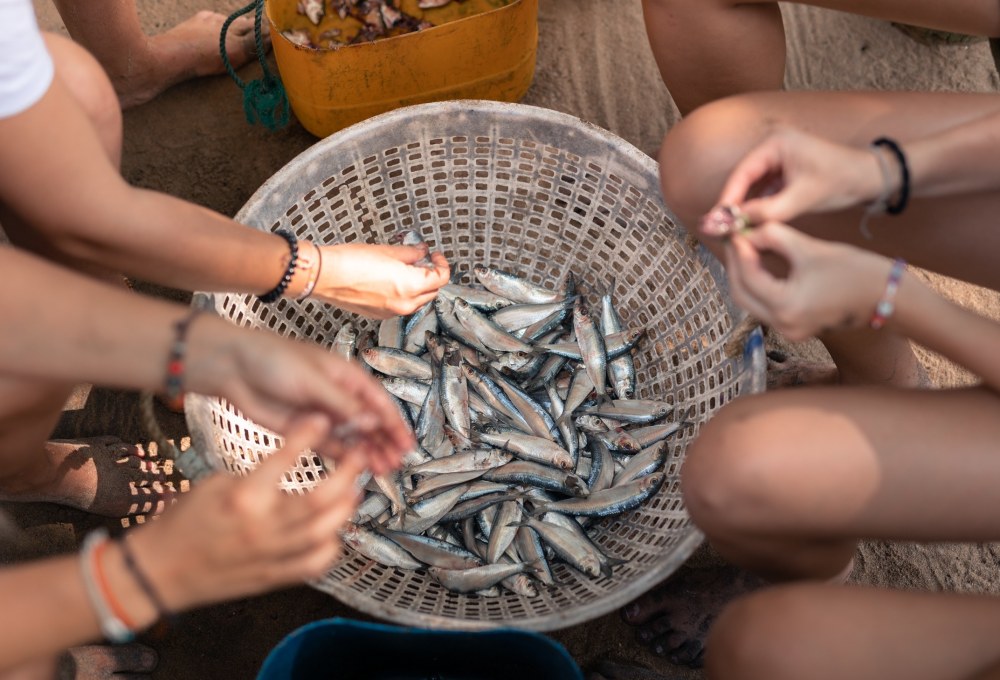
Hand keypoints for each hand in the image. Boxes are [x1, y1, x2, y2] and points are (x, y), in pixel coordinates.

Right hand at [128, 417, 364, 611]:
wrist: (160, 570)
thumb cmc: (182, 525)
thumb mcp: (214, 483)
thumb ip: (257, 474)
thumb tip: (290, 459)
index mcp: (244, 498)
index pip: (285, 460)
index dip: (308, 436)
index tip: (322, 421)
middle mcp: (262, 527)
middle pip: (321, 499)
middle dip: (347, 474)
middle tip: (356, 457)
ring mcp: (272, 555)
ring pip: (326, 530)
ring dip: (346, 507)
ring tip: (353, 489)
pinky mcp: (274, 576)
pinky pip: (316, 563)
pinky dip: (332, 545)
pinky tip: (333, 530)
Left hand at [187, 319, 413, 474]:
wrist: (233, 368)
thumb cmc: (273, 359)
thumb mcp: (314, 380)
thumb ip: (344, 404)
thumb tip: (372, 422)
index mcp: (346, 377)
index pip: (379, 403)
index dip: (395, 424)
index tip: (407, 443)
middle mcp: (338, 396)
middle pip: (370, 423)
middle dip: (385, 442)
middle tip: (396, 463)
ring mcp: (322, 414)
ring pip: (353, 437)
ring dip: (368, 452)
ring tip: (381, 470)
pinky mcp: (305, 430)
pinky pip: (331, 446)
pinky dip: (345, 457)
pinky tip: (356, 467)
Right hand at [314, 243, 449, 317]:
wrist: (325, 275)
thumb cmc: (352, 262)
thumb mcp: (388, 251)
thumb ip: (411, 253)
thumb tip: (421, 252)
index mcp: (411, 286)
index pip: (440, 278)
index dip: (441, 264)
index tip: (435, 255)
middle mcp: (405, 304)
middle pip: (432, 292)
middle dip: (431, 276)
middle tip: (422, 261)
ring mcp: (391, 312)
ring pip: (417, 301)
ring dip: (418, 287)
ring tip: (406, 270)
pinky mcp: (379, 315)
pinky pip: (400, 306)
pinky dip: (404, 295)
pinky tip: (392, 281)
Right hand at [714, 127, 883, 226]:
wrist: (871, 179)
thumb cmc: (841, 181)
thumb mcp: (802, 199)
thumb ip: (767, 211)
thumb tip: (736, 222)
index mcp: (776, 142)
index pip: (742, 172)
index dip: (728, 198)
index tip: (717, 219)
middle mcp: (773, 146)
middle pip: (743, 179)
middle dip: (732, 204)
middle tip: (718, 227)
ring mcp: (777, 159)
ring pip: (751, 186)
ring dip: (743, 207)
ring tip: (730, 228)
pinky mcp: (783, 172)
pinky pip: (763, 190)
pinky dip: (757, 207)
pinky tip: (748, 223)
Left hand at [722, 222, 892, 341]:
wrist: (889, 298)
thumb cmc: (856, 271)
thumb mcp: (810, 249)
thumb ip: (775, 237)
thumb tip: (748, 230)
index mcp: (787, 307)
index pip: (748, 276)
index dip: (738, 250)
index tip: (735, 229)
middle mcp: (783, 325)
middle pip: (741, 293)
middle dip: (734, 265)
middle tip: (734, 239)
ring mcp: (788, 331)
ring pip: (750, 302)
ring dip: (743, 275)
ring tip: (744, 248)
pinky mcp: (794, 328)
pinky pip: (764, 306)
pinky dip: (757, 285)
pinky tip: (758, 263)